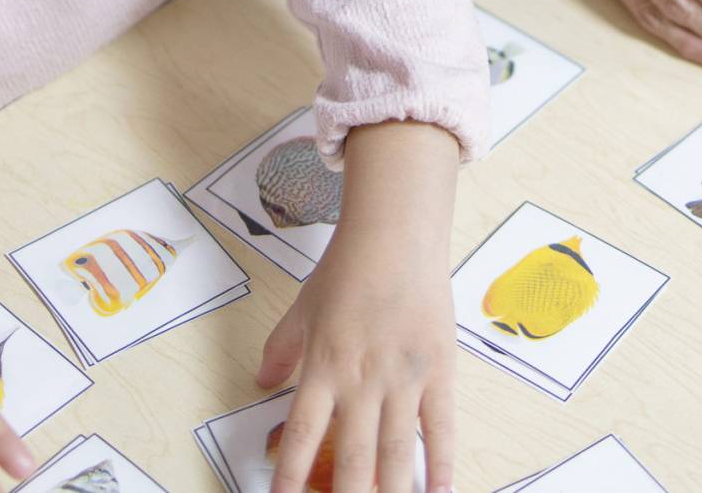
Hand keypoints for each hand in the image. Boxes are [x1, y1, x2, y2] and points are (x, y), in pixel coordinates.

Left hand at [258, 123, 459, 492]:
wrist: (396, 234)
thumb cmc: (348, 268)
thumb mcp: (303, 308)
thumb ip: (281, 350)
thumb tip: (260, 382)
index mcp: (324, 366)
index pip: (303, 434)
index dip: (291, 475)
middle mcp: (362, 379)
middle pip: (353, 456)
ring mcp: (403, 378)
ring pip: (396, 451)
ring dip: (390, 491)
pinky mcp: (439, 372)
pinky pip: (440, 428)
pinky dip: (441, 465)